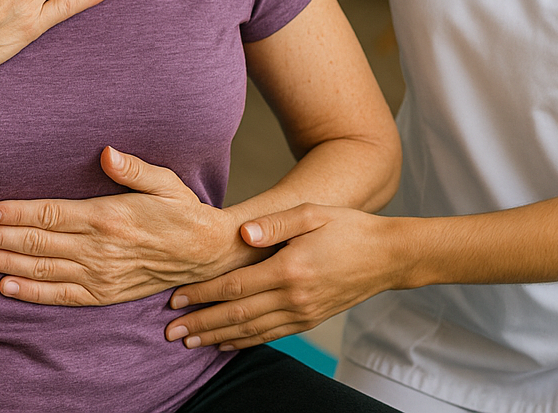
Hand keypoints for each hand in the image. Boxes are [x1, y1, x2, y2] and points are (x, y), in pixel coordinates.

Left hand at [0, 147, 250, 305]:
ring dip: (4, 262)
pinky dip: (31, 292)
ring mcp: (100, 274)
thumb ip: (133, 168)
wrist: (207, 254)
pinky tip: (5, 286)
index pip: (50, 214)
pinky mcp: (104, 293)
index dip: (15, 213)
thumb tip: (106, 151)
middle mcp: (99, 248)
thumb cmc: (182, 211)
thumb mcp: (165, 180)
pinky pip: (61, 295)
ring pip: (41, 268)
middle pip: (37, 242)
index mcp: (108, 216)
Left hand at [163, 204, 408, 350]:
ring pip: (251, 330)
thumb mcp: (312, 212)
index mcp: (289, 268)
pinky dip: (245, 342)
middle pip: (237, 314)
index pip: (235, 286)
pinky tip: (226, 344)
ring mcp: (302, 313)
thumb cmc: (348, 227)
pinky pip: (271, 336)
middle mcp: (294, 297)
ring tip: (189, 342)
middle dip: (201, 323)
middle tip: (170, 332)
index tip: (175, 299)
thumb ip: (274, 222)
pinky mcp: (310, 320)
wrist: (388, 256)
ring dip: (217, 337)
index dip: (202, 294)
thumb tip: (240, 232)